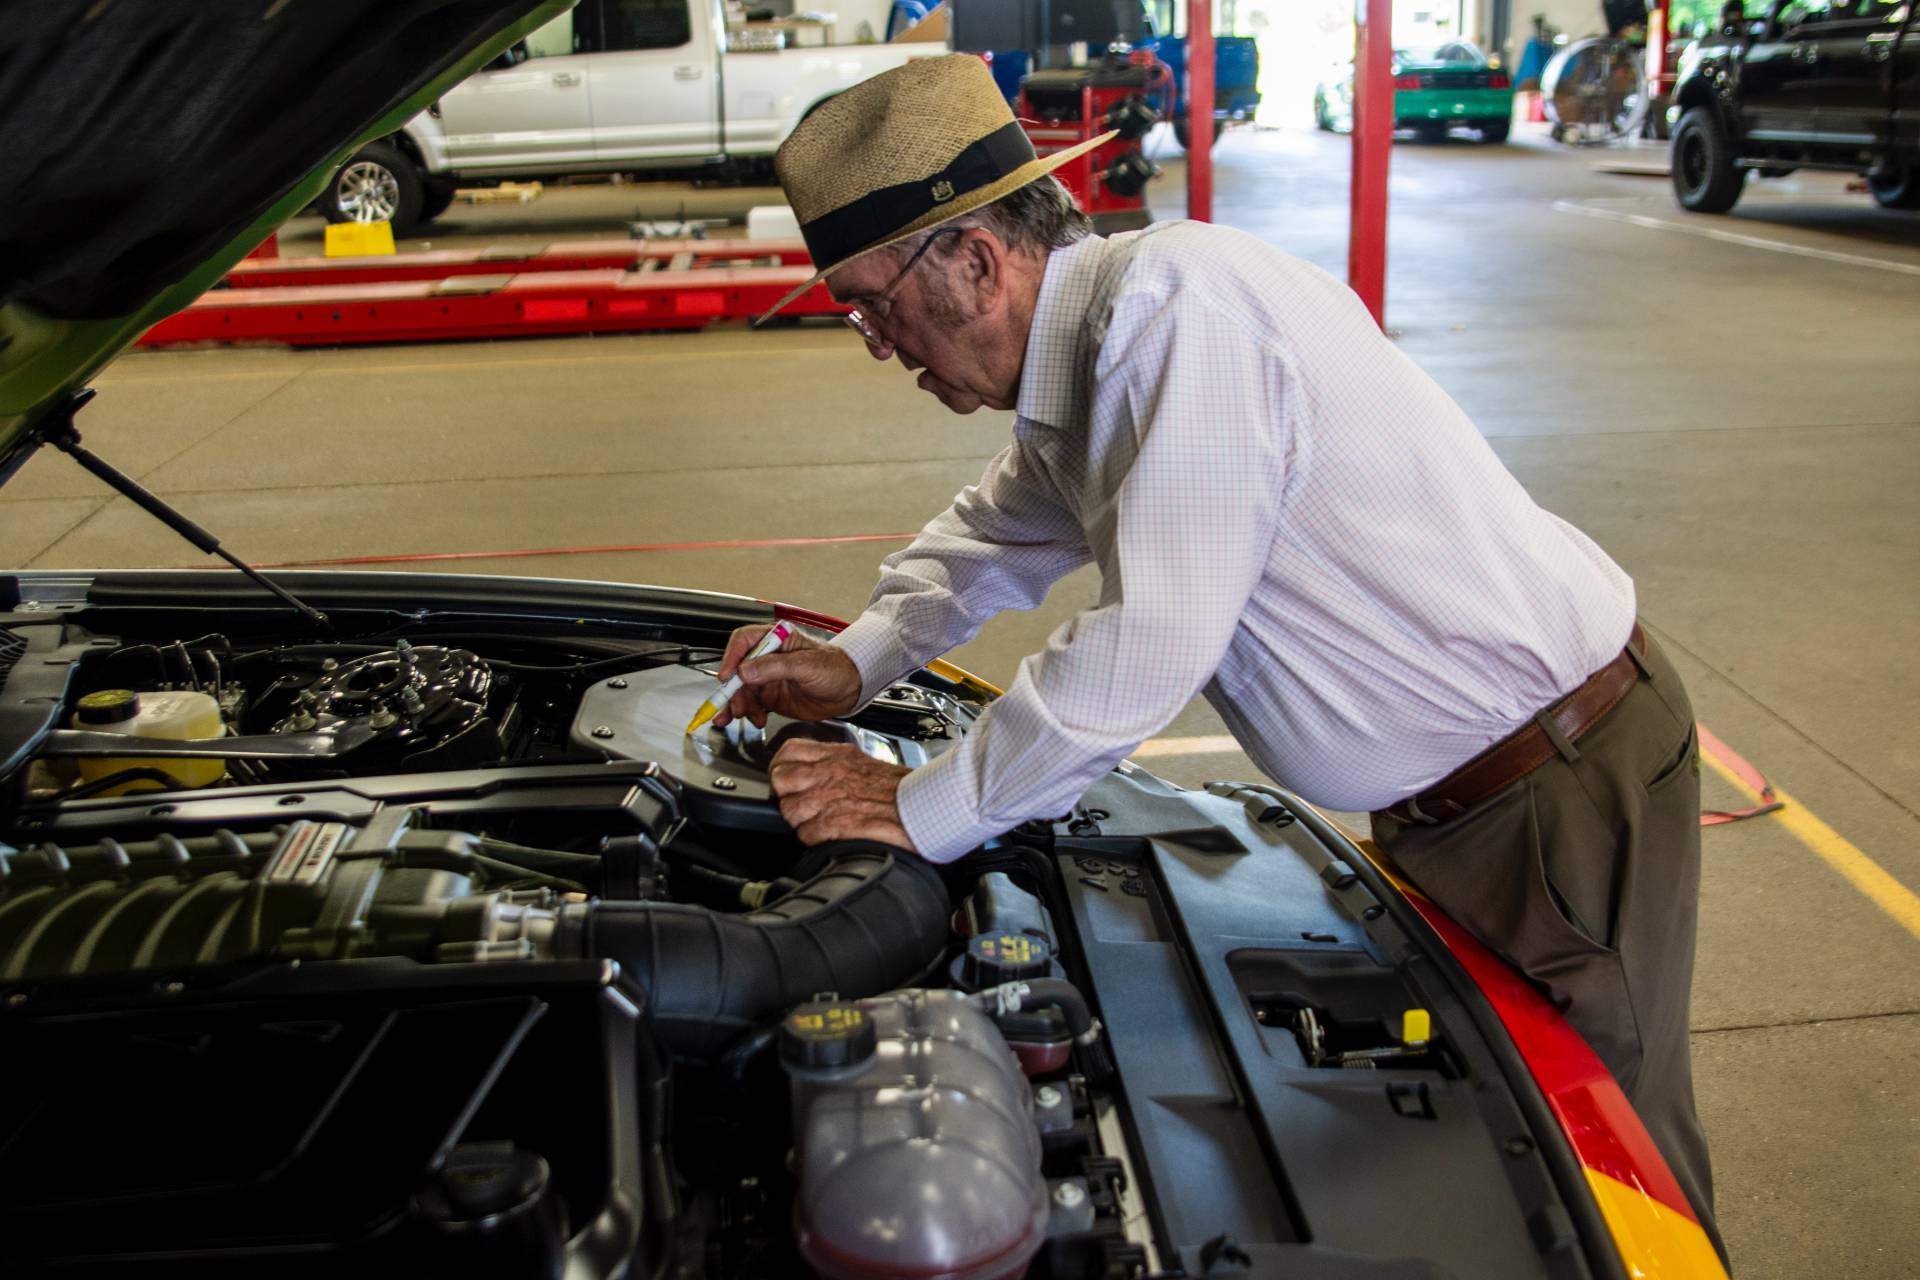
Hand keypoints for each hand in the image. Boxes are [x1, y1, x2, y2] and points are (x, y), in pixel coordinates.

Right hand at [712, 623, 862, 728]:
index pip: (744, 641)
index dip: (731, 657)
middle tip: (732, 705)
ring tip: (742, 715)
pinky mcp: (772, 697)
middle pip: (738, 670)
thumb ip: (775, 667)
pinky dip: (748, 713)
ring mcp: (769, 678)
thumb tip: (745, 670)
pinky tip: (755, 719)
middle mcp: (768, 658)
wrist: (850, 690)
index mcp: (776, 639)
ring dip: (738, 704)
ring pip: (742, 690)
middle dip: (731, 689)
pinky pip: (752, 704)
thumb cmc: (836, 668)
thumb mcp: (807, 665)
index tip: (727, 675)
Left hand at [768, 740, 916, 850]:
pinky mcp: (834, 824)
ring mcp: (829, 799)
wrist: (924, 807)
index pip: (789, 752)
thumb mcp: (864, 763)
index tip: (787, 779)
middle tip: (800, 804)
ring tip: (819, 822)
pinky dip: (814, 839)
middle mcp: (829, 774)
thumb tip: (814, 773)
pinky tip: (830, 835)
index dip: (781, 767)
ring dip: (800, 820)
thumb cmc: (901, 791)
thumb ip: (836, 765)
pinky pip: (804, 834)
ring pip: (788, 810)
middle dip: (785, 795)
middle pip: (780, 780)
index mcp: (837, 756)